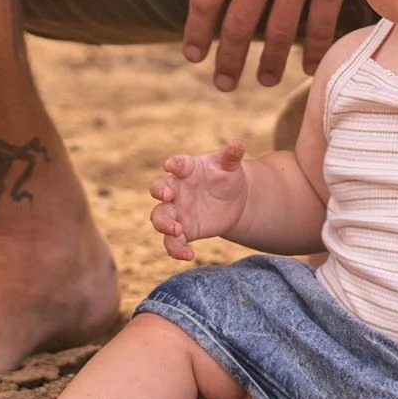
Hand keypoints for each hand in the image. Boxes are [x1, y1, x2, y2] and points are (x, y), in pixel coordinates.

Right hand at [149, 141, 249, 260]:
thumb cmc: (226, 176)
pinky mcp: (183, 230)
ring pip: (160, 217)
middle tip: (168, 197)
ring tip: (177, 231)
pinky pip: (172, 241)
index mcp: (187, 169)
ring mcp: (177, 210)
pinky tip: (189, 255)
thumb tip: (238, 143)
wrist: (232, 200)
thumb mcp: (230, 166)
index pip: (177, 163)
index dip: (173, 163)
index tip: (170, 164)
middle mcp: (176, 189)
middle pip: (158, 189)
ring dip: (164, 224)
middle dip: (159, 193)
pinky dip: (176, 249)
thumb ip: (231, 156)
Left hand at [180, 0, 355, 90]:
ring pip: (279, 31)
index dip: (196, 32)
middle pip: (238, 24)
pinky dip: (316, 49)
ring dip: (269, 62)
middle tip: (223, 84)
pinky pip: (322, 23)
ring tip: (264, 81)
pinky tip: (309, 66)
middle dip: (227, 60)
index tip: (192, 55)